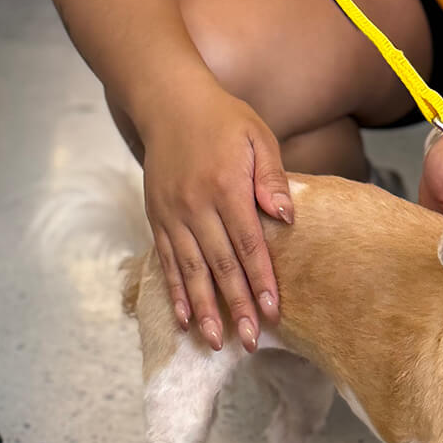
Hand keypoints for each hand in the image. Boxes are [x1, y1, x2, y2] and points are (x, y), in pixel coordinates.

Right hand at [141, 88, 293, 351]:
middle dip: (236, 307)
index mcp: (225, 187)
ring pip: (190, 270)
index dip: (260, 281)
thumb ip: (272, 178)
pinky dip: (175, 291)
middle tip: (251, 341)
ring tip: (216, 342)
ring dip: (204, 310)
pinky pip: (167, 261)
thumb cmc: (223, 120)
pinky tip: (183, 318)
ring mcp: (172, 214)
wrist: (167, 101)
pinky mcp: (157, 218)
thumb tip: (286, 218)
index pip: (248, 244)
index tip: (272, 312)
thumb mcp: (258, 137)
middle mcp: (195, 205)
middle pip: (220, 266)